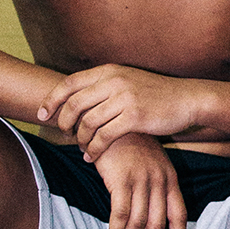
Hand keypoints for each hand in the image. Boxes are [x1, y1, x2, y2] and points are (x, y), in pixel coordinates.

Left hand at [36, 65, 209, 159]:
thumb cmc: (156, 94)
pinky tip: (92, 157)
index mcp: (109, 71)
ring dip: (79, 139)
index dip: (52, 100)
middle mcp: (113, 81)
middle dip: (63, 123)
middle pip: (74, 104)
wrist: (187, 99)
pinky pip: (103, 136)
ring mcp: (124, 98)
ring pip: (87, 122)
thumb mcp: (128, 81)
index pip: (70, 83)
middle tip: (63, 135)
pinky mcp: (134, 117)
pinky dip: (93, 149)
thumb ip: (105, 86)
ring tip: (80, 148)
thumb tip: (78, 99)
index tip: (41, 114)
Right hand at [93, 133, 187, 228]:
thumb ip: (153, 185)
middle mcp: (159, 180)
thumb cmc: (127, 143)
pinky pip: (121, 214)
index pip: (179, 213)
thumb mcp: (149, 162)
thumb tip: (150, 214)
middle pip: (158, 224)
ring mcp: (141, 180)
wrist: (110, 118)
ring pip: (139, 223)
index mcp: (169, 178)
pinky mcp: (121, 180)